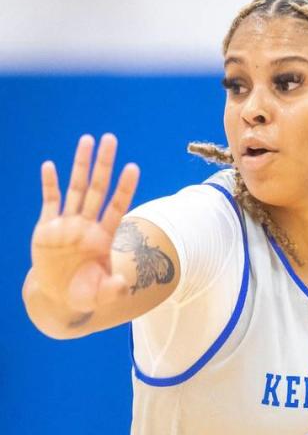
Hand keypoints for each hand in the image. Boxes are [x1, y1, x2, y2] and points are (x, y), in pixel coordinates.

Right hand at [30, 134, 139, 312]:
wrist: (58, 296)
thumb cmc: (84, 293)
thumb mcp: (100, 295)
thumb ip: (112, 289)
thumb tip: (122, 284)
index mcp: (103, 237)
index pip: (116, 206)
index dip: (124, 188)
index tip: (133, 167)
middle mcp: (87, 225)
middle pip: (98, 188)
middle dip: (104, 164)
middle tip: (111, 138)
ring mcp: (67, 223)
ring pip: (76, 187)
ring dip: (81, 164)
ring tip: (87, 140)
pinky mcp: (46, 227)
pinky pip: (49, 201)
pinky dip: (49, 184)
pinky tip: (50, 166)